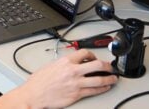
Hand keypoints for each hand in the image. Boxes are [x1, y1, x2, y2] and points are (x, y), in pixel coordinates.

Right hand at [0, 49, 117, 108]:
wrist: (34, 94)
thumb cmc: (38, 82)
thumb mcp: (50, 66)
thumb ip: (63, 64)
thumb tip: (71, 63)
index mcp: (65, 62)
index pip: (84, 53)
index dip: (92, 55)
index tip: (95, 58)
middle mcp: (73, 71)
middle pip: (97, 65)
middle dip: (107, 66)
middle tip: (110, 67)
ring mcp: (76, 83)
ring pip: (99, 80)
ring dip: (109, 78)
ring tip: (113, 78)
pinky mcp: (77, 94)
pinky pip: (94, 91)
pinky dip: (103, 88)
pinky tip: (106, 87)